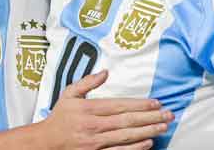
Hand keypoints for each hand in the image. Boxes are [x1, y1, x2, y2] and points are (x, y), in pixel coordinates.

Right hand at [41, 70, 172, 149]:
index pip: (119, 105)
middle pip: (127, 121)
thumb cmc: (59, 118)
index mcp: (88, 109)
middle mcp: (93, 126)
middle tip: (168, 114)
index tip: (156, 103)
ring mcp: (95, 143)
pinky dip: (134, 149)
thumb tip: (106, 72)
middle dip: (150, 117)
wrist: (45, 143)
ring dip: (147, 131)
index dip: (139, 104)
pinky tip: (148, 143)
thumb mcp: (69, 95)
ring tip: (163, 127)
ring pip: (126, 137)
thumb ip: (88, 83)